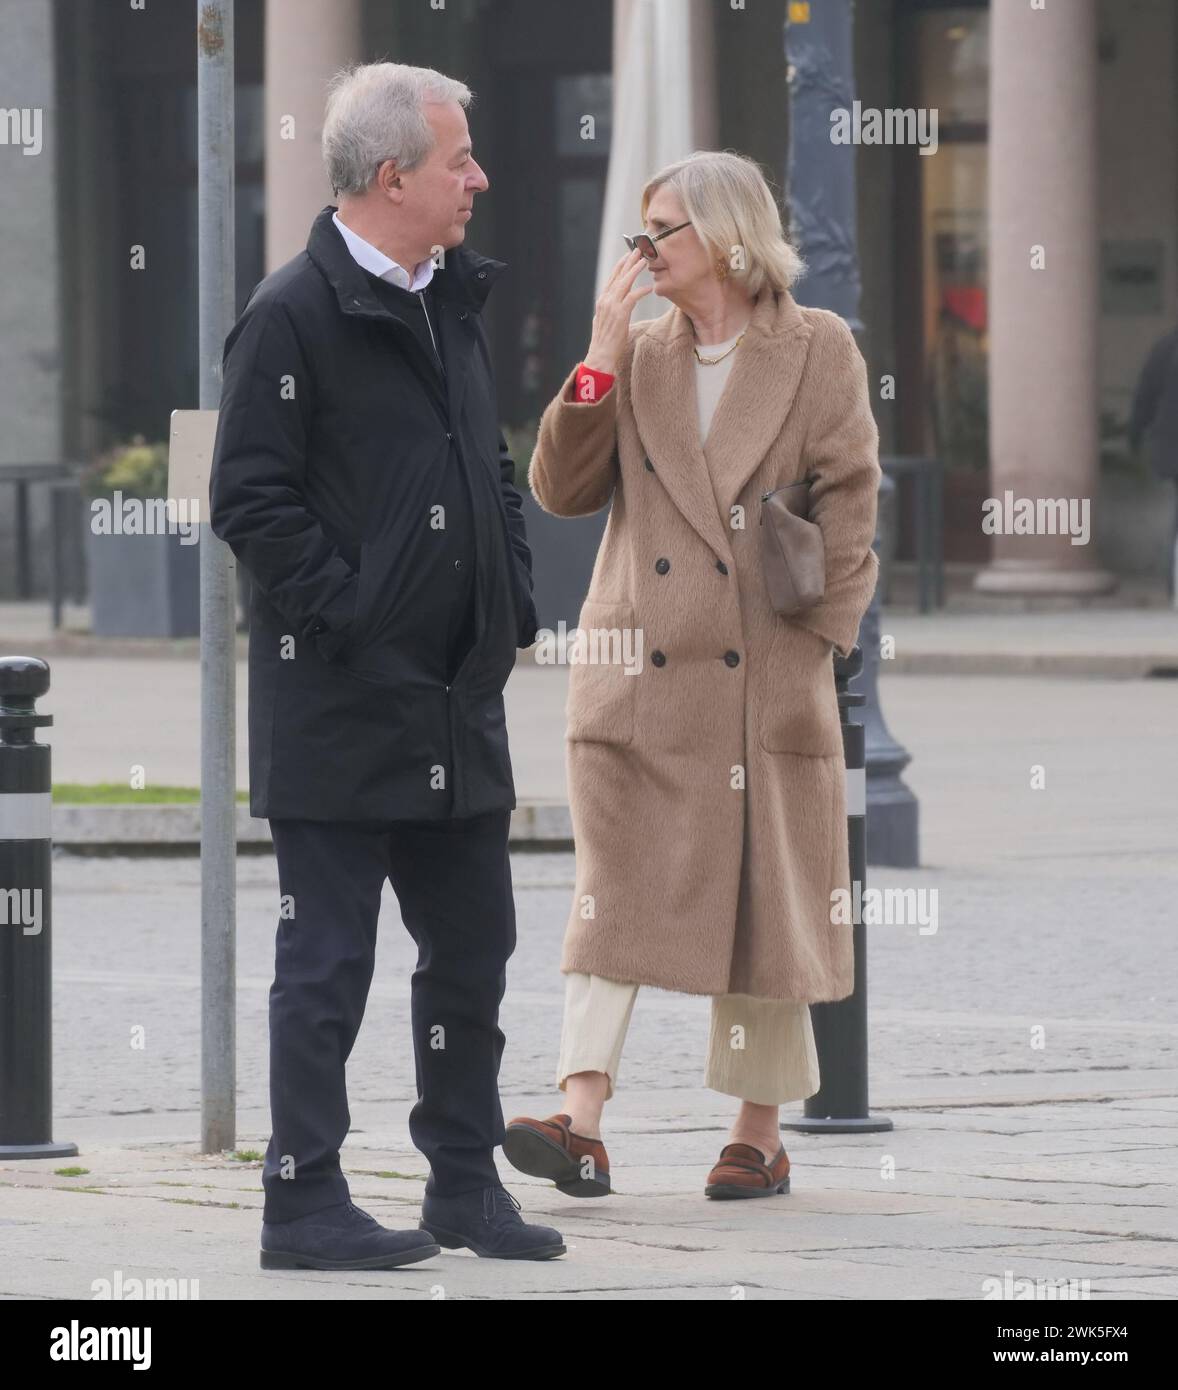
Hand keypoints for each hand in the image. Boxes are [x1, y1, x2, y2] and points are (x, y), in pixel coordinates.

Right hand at [583, 248, 654, 374]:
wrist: (601, 355)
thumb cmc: (605, 342)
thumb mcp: (606, 321)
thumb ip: (611, 310)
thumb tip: (617, 306)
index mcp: (602, 301)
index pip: (612, 278)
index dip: (620, 265)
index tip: (628, 256)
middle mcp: (605, 300)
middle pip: (618, 276)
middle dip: (629, 261)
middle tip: (638, 249)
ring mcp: (612, 306)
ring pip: (625, 282)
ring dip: (635, 270)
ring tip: (644, 260)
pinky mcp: (620, 314)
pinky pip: (633, 297)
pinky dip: (642, 290)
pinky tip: (650, 287)